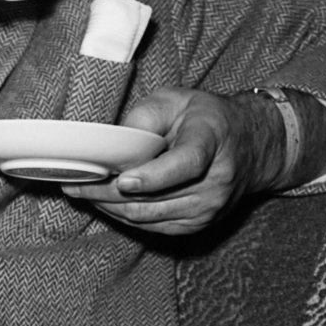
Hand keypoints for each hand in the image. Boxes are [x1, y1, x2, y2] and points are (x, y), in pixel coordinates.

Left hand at [64, 88, 283, 236]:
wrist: (252, 147)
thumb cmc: (208, 119)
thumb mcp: (177, 99)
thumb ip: (145, 116)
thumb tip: (112, 143)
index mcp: (211, 142)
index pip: (185, 165)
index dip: (153, 176)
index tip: (123, 180)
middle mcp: (214, 183)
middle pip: (154, 197)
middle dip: (106, 193)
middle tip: (73, 183)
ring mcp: (208, 209)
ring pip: (147, 217)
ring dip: (108, 207)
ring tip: (80, 192)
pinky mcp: (198, 226)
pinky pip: (152, 226)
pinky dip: (123, 215)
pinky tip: (103, 202)